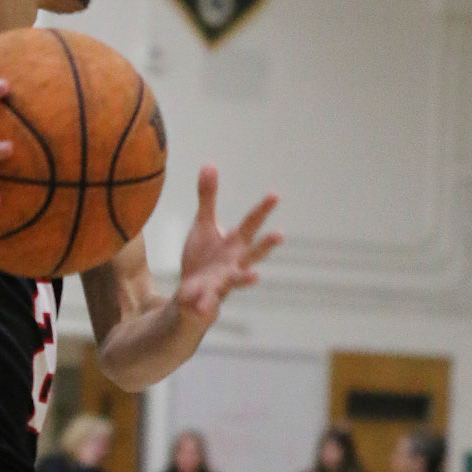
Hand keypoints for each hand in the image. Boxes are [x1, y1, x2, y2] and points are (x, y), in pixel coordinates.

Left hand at [174, 166, 281, 328]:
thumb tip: (209, 164)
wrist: (191, 295)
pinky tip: (200, 307)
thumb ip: (208, 197)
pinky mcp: (206, 299)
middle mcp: (235, 263)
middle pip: (253, 252)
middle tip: (280, 235)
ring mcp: (223, 282)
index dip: (263, 209)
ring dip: (245, 279)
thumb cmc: (203, 257)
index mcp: (235, 243)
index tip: (275, 195)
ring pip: (236, 280)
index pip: (251, 223)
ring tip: (255, 277)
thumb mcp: (203, 224)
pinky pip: (206, 303)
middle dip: (266, 244)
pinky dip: (204, 306)